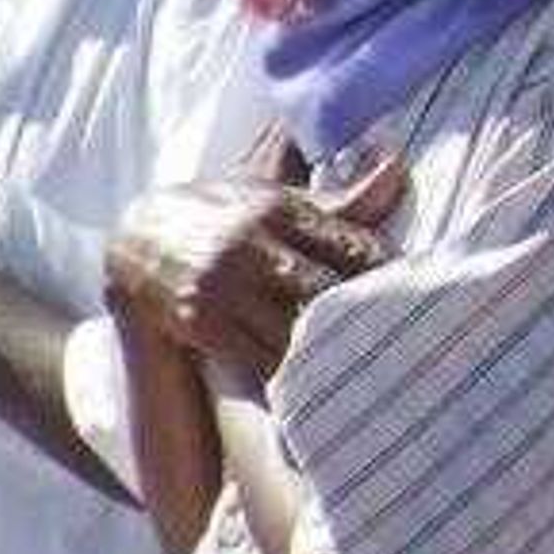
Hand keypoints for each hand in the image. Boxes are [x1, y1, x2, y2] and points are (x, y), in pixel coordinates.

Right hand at [103, 140, 404, 386]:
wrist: (134, 244)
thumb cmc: (217, 218)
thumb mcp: (270, 197)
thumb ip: (336, 198)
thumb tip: (398, 162)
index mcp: (278, 208)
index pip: (351, 246)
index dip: (388, 276)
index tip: (419, 297)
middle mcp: (252, 244)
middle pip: (328, 291)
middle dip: (365, 320)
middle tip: (409, 347)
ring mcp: (224, 286)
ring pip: (297, 330)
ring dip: (331, 356)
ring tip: (372, 378)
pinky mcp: (201, 322)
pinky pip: (260, 358)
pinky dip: (293, 377)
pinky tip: (321, 391)